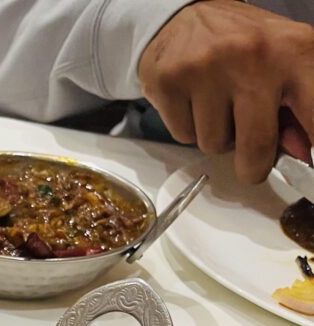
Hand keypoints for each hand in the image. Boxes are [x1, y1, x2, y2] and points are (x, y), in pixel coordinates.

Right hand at [138, 0, 313, 182]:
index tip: (306, 164)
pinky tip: (192, 102)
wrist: (182, 16)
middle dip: (253, 166)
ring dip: (216, 137)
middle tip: (251, 163)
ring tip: (215, 107)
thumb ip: (296, 108)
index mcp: (295, 50)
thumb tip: (303, 153)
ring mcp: (207, 69)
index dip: (313, 150)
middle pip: (256, 146)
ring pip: (214, 145)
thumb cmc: (239, 44)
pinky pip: (183, 136)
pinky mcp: (169, 82)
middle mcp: (253, 56)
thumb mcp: (282, 64)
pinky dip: (188, 128)